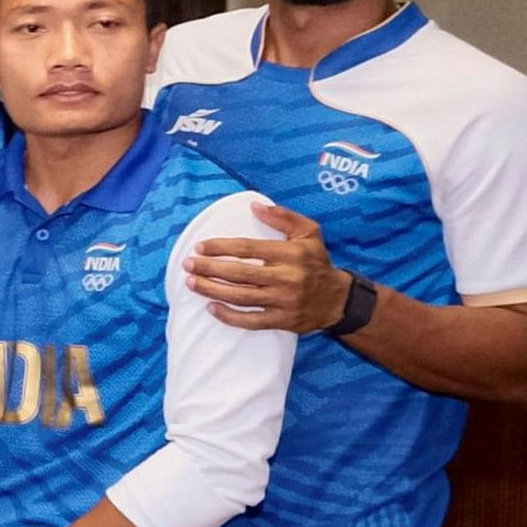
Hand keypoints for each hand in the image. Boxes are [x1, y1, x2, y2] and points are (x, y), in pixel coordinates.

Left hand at [187, 202, 354, 334]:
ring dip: (212, 290)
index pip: (247, 249)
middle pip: (239, 273)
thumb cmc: (317, 262)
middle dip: (209, 269)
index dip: (220, 247)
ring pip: (241, 297)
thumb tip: (254, 205)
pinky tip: (211, 308)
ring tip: (191, 283)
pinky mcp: (282, 321)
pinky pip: (250, 321)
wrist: (338, 299)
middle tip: (188, 264)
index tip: (200, 247)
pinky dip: (228, 316)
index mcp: (291, 254)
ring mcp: (284, 301)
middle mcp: (288, 278)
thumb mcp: (309, 233)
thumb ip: (283, 217)